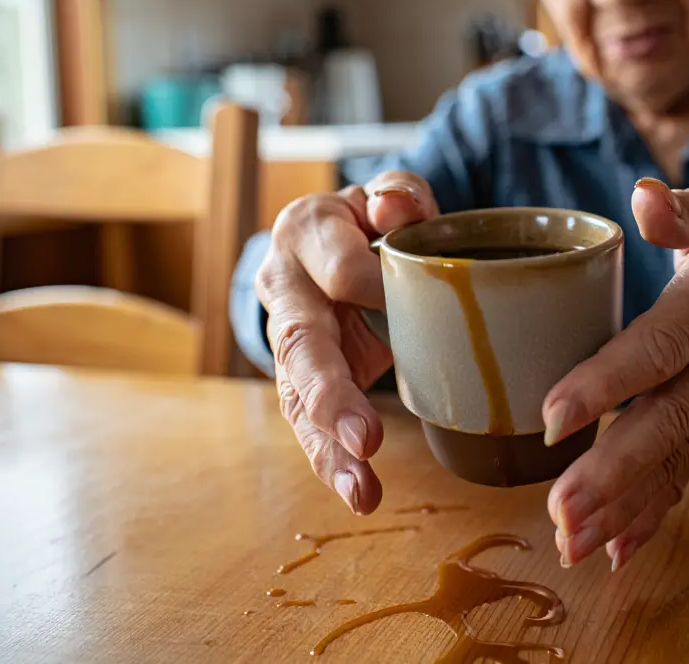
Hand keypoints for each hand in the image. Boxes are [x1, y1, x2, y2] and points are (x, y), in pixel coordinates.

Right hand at [254, 171, 438, 514]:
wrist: (341, 242)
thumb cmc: (374, 222)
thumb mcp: (390, 196)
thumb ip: (399, 194)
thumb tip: (392, 208)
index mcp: (306, 232)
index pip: (335, 265)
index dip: (371, 283)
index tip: (403, 297)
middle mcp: (285, 287)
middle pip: (300, 342)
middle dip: (331, 393)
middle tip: (366, 437)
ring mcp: (287, 337)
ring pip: (296, 395)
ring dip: (328, 445)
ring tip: (362, 487)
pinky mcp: (299, 378)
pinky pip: (308, 424)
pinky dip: (332, 461)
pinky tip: (361, 494)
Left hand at [542, 178, 688, 570]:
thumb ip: (685, 210)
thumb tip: (643, 196)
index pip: (659, 347)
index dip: (609, 382)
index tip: (555, 416)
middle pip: (665, 422)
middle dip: (613, 472)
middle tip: (561, 512)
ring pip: (671, 460)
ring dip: (623, 508)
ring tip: (572, 545)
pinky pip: (683, 475)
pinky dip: (651, 517)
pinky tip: (614, 553)